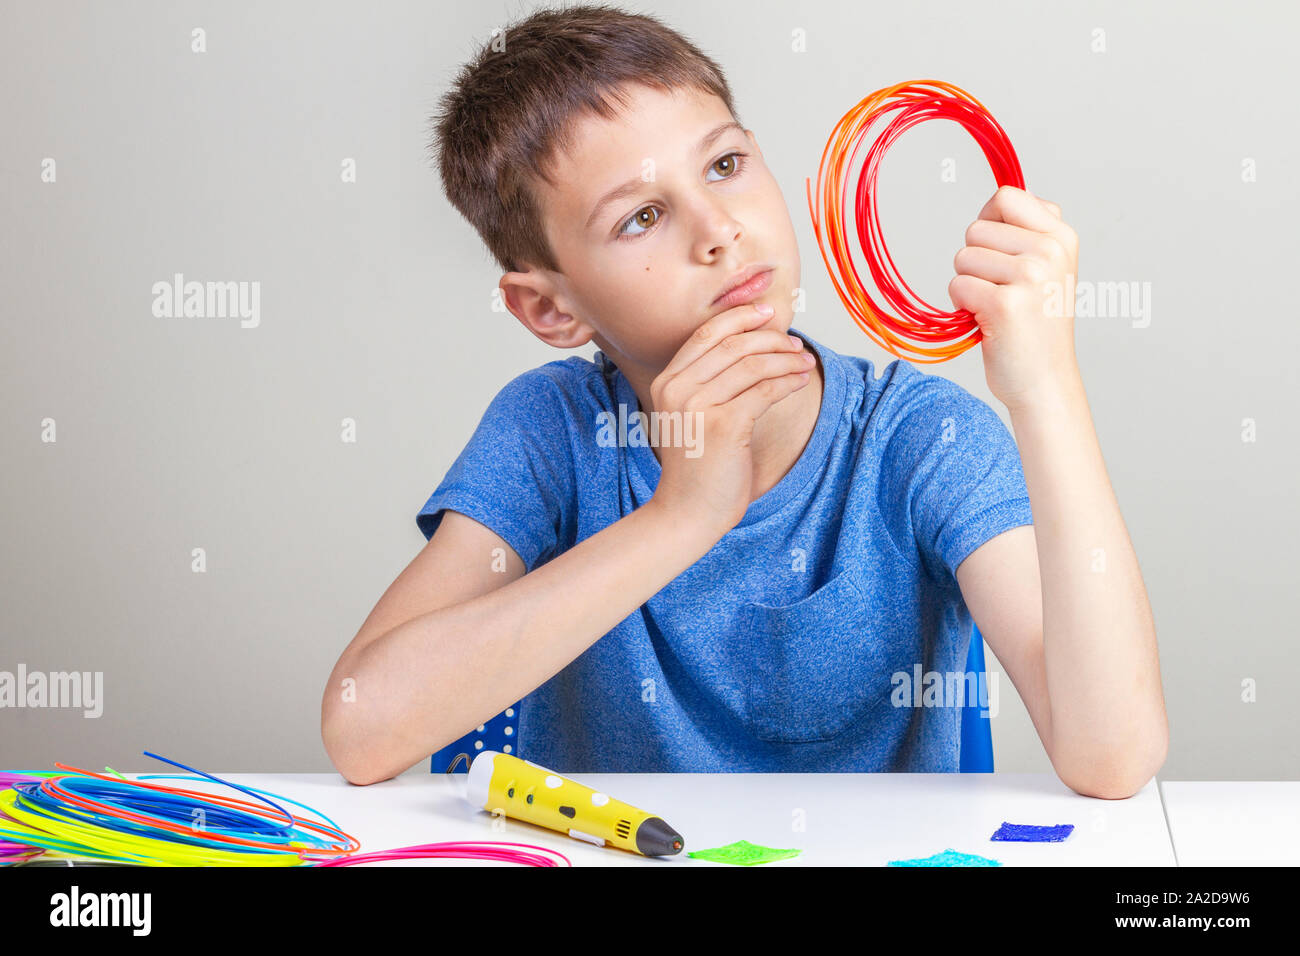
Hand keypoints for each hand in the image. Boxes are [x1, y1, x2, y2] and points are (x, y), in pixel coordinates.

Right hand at [647, 303, 813, 536]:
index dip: (741, 318)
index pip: (707, 334)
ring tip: (804, 362)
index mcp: (667, 381)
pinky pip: (765, 391)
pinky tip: (800, 381)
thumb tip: (753, 348)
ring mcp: (698, 407)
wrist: (687, 512)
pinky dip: (788, 382)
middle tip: (795, 344)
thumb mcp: (692, 416)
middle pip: (733, 345)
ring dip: (786, 360)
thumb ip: (710, 384)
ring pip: (753, 365)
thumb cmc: (698, 467)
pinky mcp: (724, 426)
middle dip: (771, 338)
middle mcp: (678, 389)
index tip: (767, 312)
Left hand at [948, 185, 1081, 410]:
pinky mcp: (1004, 304)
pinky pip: (956, 286)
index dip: (988, 220)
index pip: (1005, 196)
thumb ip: (1028, 231)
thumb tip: (999, 197)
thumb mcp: (1049, 267)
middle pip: (976, 228)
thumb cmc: (1036, 325)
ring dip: (968, 284)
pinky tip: (986, 322)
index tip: (998, 251)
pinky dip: (962, 306)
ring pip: (963, 257)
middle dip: (974, 260)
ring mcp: (1030, 276)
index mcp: (1062, 236)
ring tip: (995, 307)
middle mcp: (1050, 251)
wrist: (1045, 381)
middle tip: (999, 290)